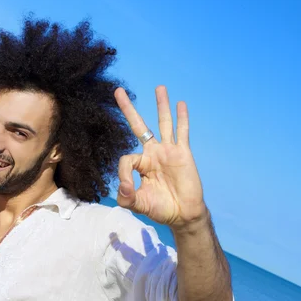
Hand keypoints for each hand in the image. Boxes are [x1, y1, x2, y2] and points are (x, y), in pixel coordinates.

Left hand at [114, 86, 207, 228]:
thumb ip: (127, 197)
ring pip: (163, 123)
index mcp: (140, 164)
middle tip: (118, 91)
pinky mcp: (183, 153)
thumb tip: (122, 185)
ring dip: (161, 105)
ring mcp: (168, 151)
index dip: (124, 174)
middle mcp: (152, 153)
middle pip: (138, 126)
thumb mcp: (138, 204)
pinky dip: (182, 118)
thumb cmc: (160, 208)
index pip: (126, 159)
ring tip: (159, 87)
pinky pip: (182, 132)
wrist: (183, 214)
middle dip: (127, 109)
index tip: (128, 188)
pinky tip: (180, 104)